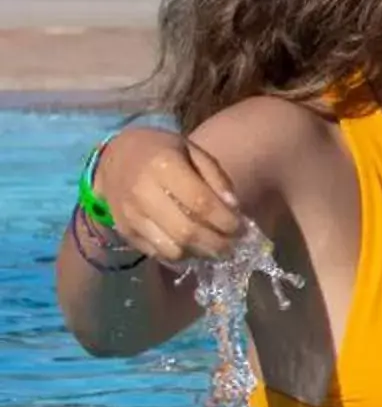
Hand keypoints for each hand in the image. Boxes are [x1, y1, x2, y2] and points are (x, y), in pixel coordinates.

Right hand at [97, 128, 249, 265]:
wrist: (115, 158)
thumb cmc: (163, 151)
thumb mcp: (194, 151)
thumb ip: (216, 177)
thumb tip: (234, 208)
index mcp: (164, 166)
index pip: (200, 203)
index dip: (224, 220)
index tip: (242, 228)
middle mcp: (144, 194)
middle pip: (185, 231)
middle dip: (215, 244)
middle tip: (233, 246)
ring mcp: (131, 216)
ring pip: (170, 248)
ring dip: (198, 253)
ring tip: (215, 249)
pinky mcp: (124, 231)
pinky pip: (155, 252)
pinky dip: (178, 255)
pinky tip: (192, 247)